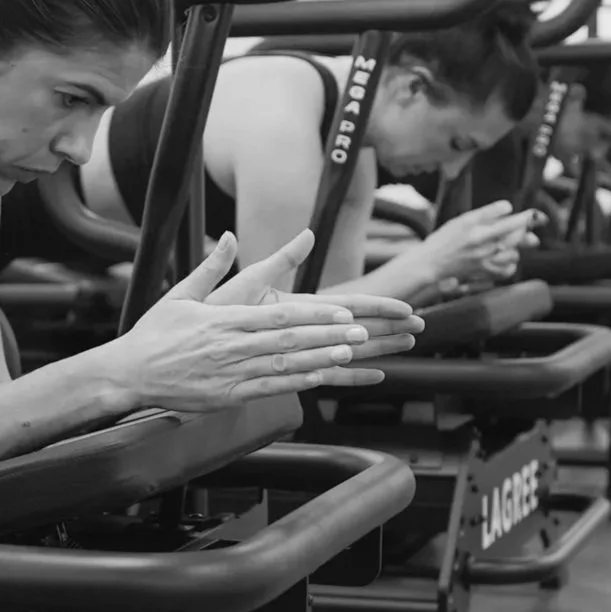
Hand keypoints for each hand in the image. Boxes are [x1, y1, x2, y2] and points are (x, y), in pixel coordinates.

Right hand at [101, 232, 418, 410]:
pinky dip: (296, 384)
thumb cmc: (153, 334)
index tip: (341, 312)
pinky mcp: (227, 396)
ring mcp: (230, 373)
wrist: (128, 374)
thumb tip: (231, 237)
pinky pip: (269, 389)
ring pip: (283, 366)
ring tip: (349, 354)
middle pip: (288, 340)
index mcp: (223, 319)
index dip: (313, 314)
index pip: (277, 315)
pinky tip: (319, 379)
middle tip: (360, 332)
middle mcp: (230, 346)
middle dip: (327, 336)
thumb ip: (211, 267)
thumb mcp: (180, 294)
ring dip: (319, 359)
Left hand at [205, 229, 422, 363]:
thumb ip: (282, 258)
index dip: (378, 305)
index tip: (404, 305)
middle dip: (388, 327)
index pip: (347, 304)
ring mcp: (298, 350)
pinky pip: (324, 377)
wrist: (190, 345)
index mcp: (298, 307)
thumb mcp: (248, 282)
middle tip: (419, 328)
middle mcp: (303, 329)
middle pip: (356, 328)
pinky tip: (374, 377)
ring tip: (407, 348)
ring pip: (346, 352)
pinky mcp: (287, 369)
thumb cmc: (214, 314)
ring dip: (378, 350)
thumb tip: (308, 234)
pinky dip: (350, 377)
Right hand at [410, 200, 541, 288]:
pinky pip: (506, 271)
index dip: (526, 217)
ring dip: (517, 247)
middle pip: (516, 237)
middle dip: (527, 230)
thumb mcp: (463, 220)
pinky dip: (510, 264)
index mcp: (478, 230)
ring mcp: (484, 261)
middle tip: (535, 224)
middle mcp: (483, 246)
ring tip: (513, 242)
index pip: (510, 222)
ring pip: (513, 254)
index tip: (534, 214)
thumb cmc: (444, 239)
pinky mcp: (483, 273)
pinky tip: (507, 258)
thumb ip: (486, 213)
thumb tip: (508, 208)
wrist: (430, 262)